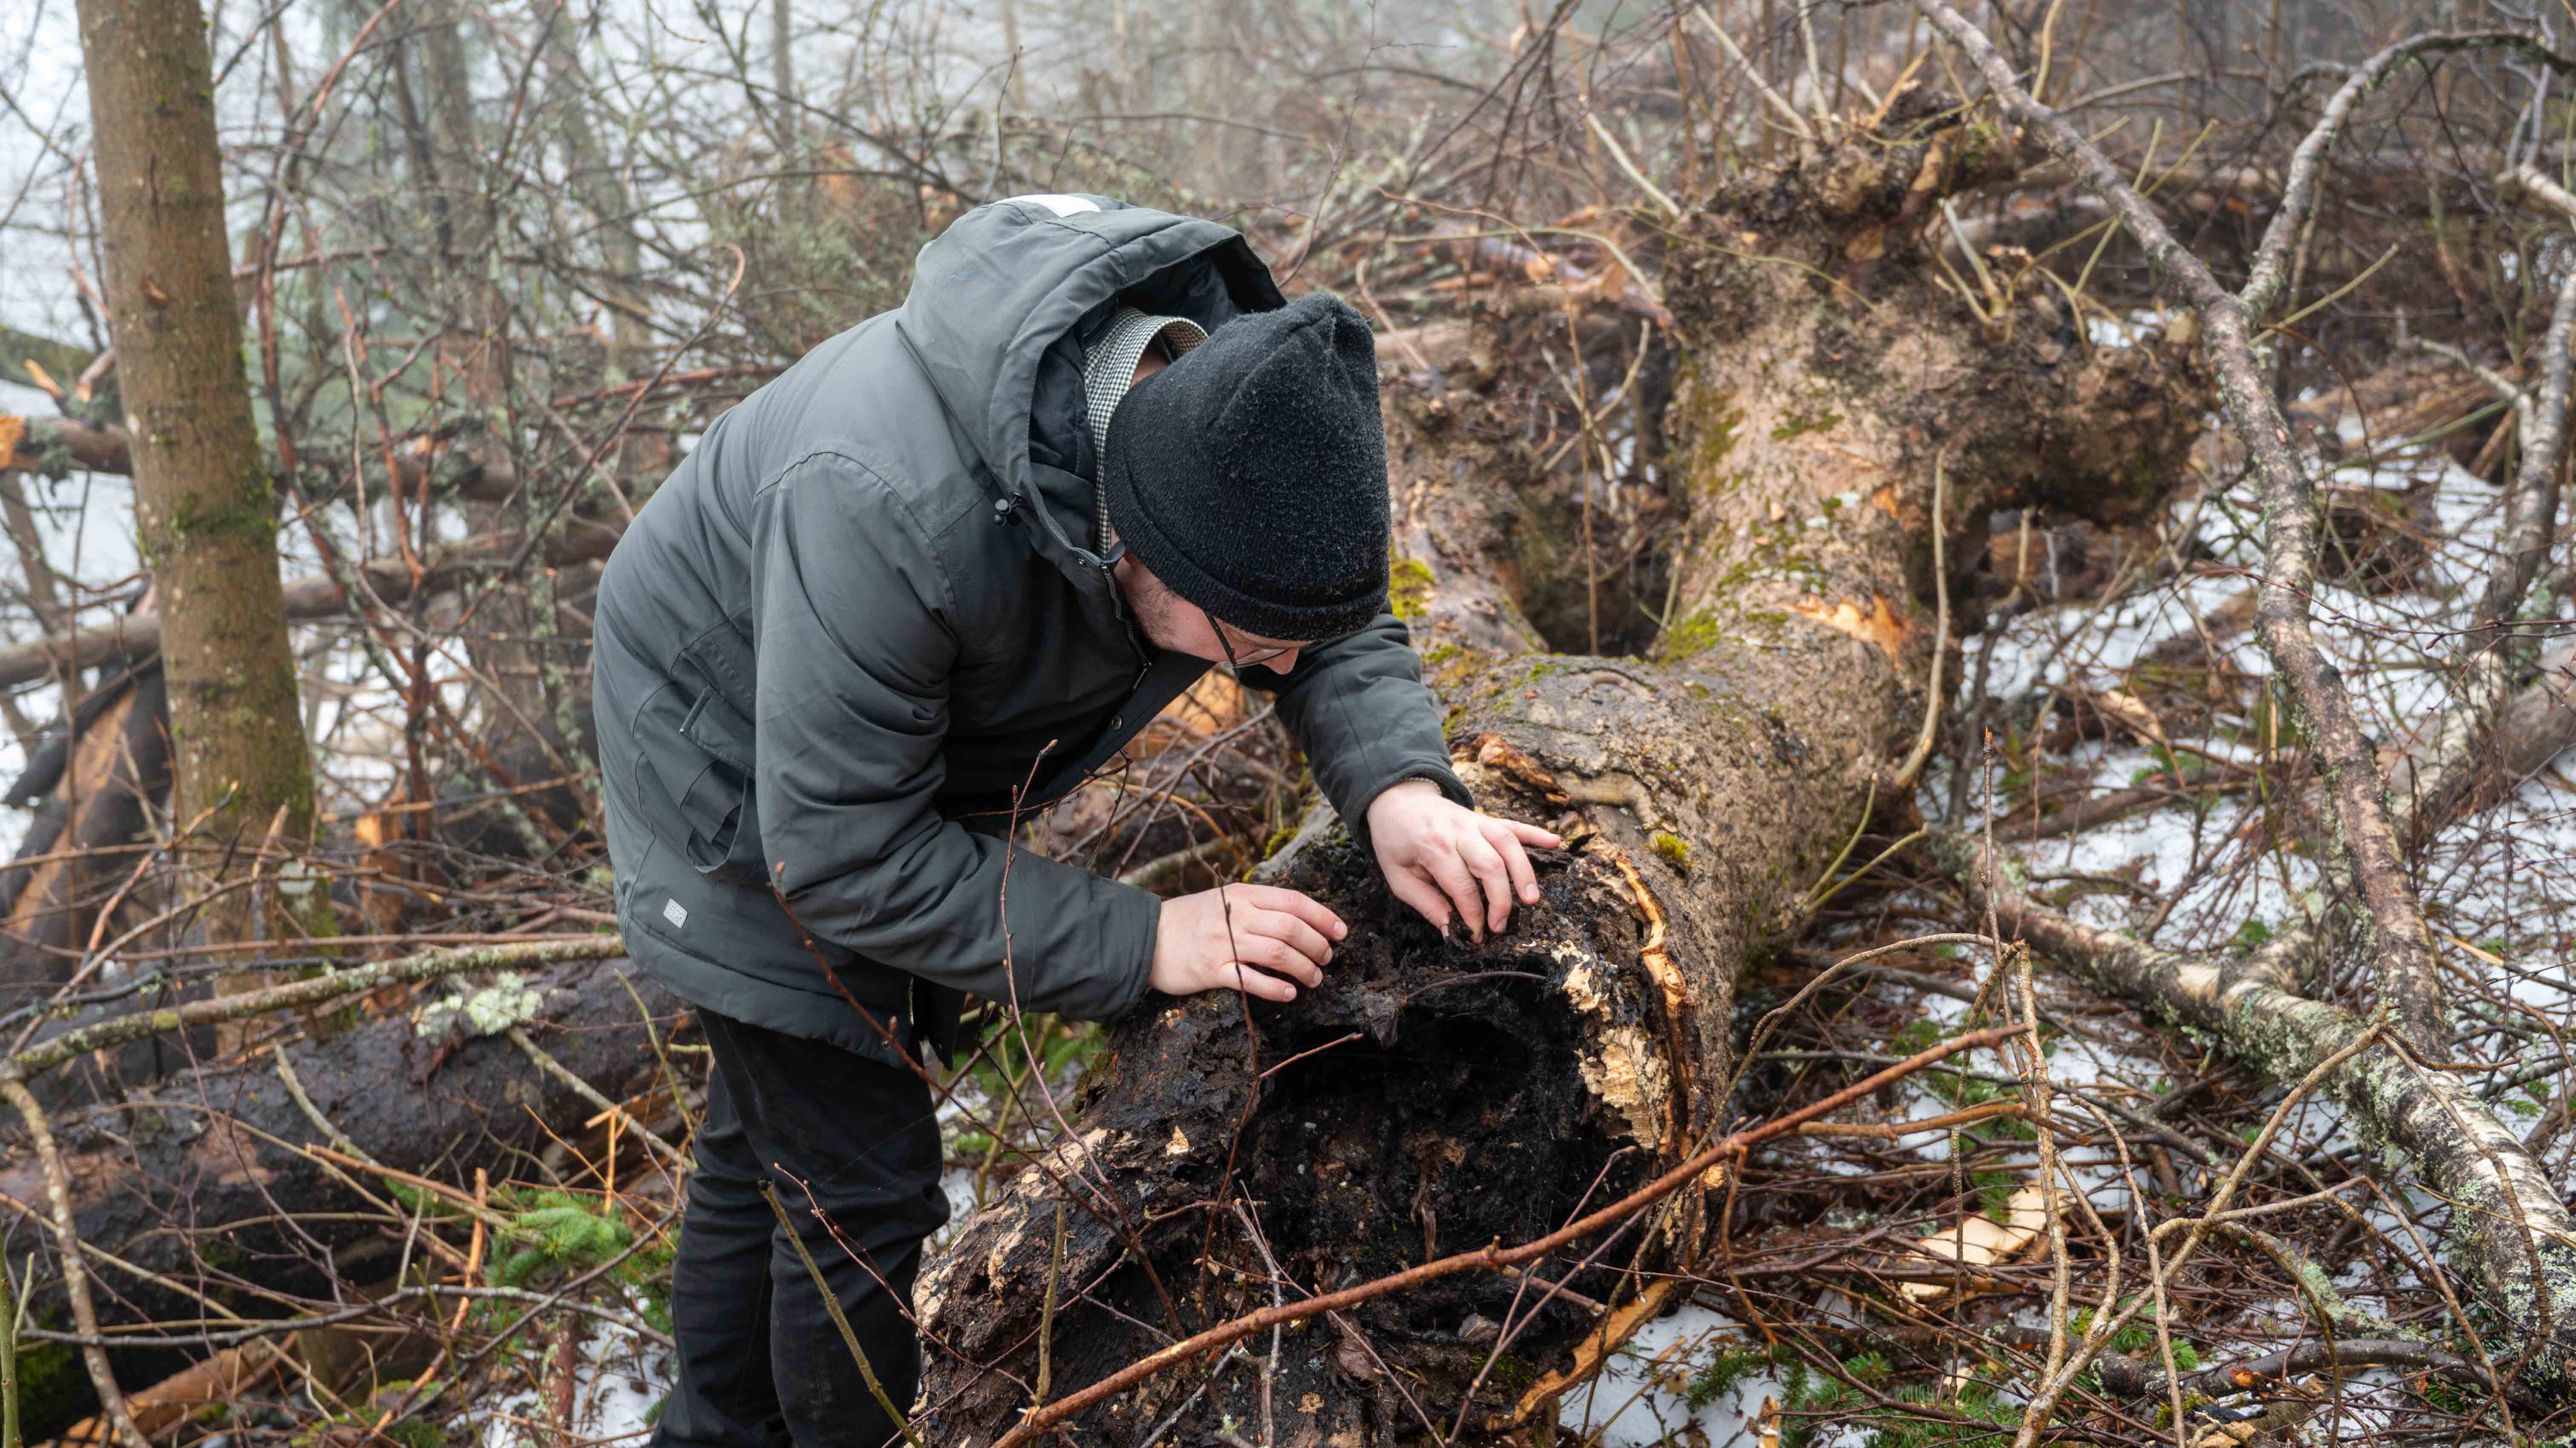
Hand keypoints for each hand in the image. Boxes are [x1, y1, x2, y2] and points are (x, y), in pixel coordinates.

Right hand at [1150, 885, 1346, 1002]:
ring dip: (1304, 968)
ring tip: (1314, 979)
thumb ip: (1258, 905)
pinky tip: (1289, 994)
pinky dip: (1276, 988)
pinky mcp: (1211, 970)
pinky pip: (1251, 980)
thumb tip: (1301, 918)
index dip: (1323, 917)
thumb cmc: (1191, 919)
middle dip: (1318, 945)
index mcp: (1243, 894)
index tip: (1341, 931)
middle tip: (1327, 959)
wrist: (1146, 936)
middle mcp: (1236, 915)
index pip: (1293, 901)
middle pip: (1291, 928)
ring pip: (1277, 954)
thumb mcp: (1225, 900)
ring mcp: (1223, 943)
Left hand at [1366, 780, 1562, 940]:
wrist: (1396, 799)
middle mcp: (1458, 832)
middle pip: (1490, 865)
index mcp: (1433, 847)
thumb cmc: (1395, 841)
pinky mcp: (1484, 818)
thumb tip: (1450, 930)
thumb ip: (1425, 903)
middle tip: (1501, 926)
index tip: (1476, 935)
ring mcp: (1474, 822)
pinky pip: (1513, 824)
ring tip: (1532, 899)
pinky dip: (1535, 833)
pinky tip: (1555, 842)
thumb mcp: (1397, 876)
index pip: (1461, 886)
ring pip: (1507, 843)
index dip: (1472, 915)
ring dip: (1524, 871)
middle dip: (1500, 900)